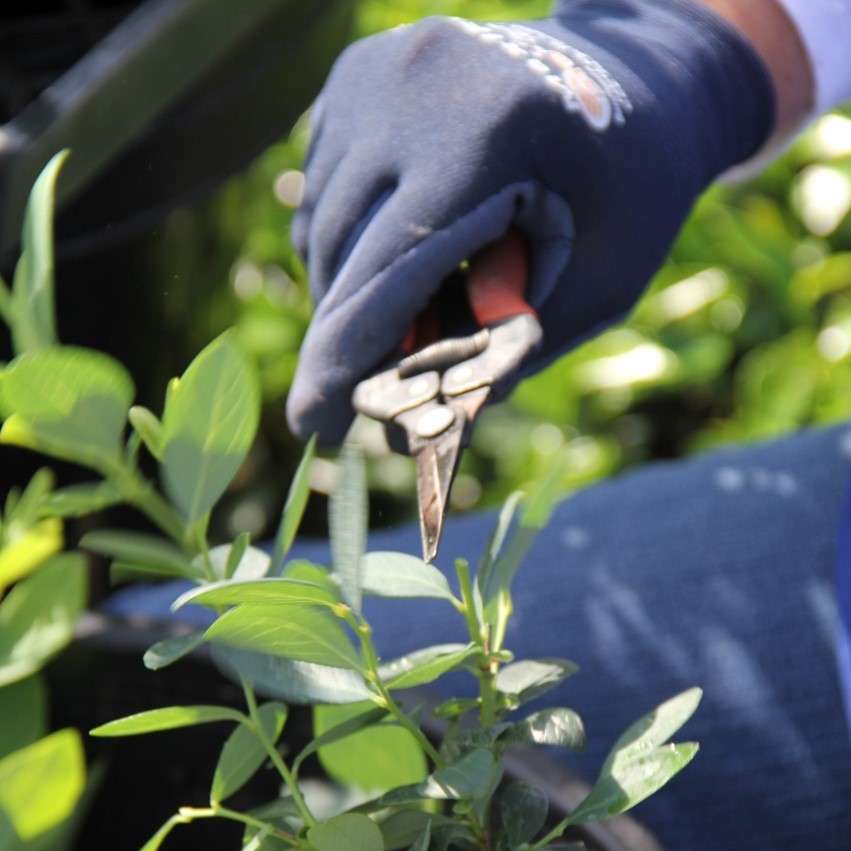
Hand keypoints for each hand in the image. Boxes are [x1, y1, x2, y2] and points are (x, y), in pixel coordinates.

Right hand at [288, 1, 774, 442]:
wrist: (638, 77)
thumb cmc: (634, 191)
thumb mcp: (599, 283)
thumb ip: (507, 356)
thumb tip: (410, 436)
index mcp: (488, 134)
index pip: (386, 270)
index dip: (345, 361)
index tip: (316, 427)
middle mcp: (412, 88)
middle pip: (342, 252)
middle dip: (344, 338)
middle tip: (354, 399)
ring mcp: (377, 73)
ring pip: (322, 224)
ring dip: (343, 291)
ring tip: (391, 323)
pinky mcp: (358, 73)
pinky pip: (323, 189)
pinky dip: (343, 241)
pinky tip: (386, 254)